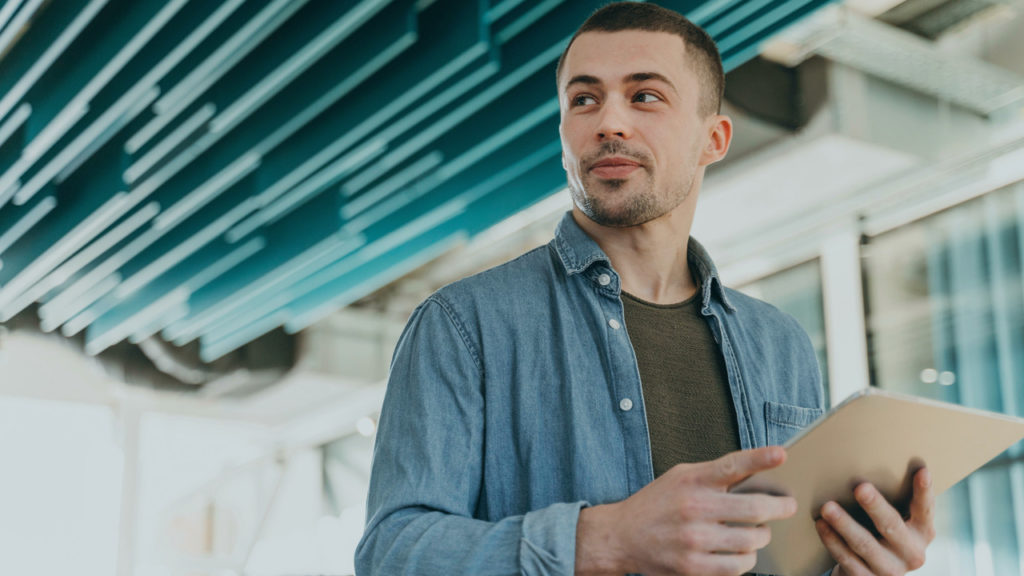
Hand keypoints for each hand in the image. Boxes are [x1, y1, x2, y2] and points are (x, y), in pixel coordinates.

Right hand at [575, 446, 797, 575]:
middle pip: (754, 508)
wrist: (621, 536)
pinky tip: (743, 552)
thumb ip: (713, 475)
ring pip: (752, 540)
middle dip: (780, 507)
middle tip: (787, 506)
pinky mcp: (693, 566)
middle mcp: (694, 507)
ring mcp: (694, 539)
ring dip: (762, 536)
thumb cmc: (655, 504)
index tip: (781, 454)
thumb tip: (757, 474)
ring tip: (758, 532)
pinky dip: (747, 559)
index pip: (732, 465)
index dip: (759, 458)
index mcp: (692, 480)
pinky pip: (738, 566)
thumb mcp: (680, 478)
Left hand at [815, 467, 936, 575]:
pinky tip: (821, 525)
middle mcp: (912, 553)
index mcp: (923, 532)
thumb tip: (870, 460)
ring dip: (844, 524)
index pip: (925, 509)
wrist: (870, 570)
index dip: (924, 491)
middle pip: (891, 526)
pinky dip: (832, 541)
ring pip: (865, 544)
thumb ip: (893, 499)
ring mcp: (890, 569)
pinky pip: (847, 559)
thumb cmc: (881, 532)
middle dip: (875, 506)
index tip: (922, 470)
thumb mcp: (896, 518)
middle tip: (860, 487)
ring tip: (827, 507)